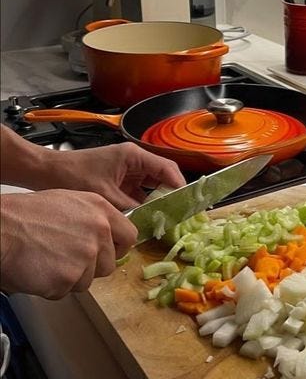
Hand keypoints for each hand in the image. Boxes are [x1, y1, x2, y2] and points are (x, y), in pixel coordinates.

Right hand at [0, 189, 138, 298]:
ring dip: (69, 278)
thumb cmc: (26, 214)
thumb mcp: (69, 203)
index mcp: (101, 210)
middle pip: (108, 264)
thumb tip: (104, 238)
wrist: (1, 229)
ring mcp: (86, 256)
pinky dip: (50, 287)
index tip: (107, 252)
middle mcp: (99, 232)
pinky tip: (38, 270)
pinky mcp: (69, 278)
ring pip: (87, 281)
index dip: (117, 248)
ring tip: (46, 260)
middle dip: (90, 267)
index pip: (129, 236)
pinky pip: (65, 291)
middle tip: (64, 259)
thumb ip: (93, 220)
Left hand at [34, 142, 185, 209]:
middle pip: (162, 177)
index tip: (187, 203)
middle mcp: (133, 160)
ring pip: (151, 186)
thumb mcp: (104, 195)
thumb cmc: (72, 176)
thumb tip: (150, 222)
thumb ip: (130, 208)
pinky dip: (143, 204)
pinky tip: (145, 218)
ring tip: (165, 218)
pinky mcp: (119, 180)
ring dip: (156, 201)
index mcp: (133, 156)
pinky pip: (138, 192)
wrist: (45, 172)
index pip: (166, 169)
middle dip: (170, 195)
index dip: (179, 186)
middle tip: (179, 214)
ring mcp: (126, 171)